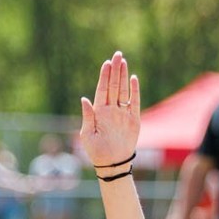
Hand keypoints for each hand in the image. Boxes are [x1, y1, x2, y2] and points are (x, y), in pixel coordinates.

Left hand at [79, 51, 139, 169]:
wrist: (112, 164)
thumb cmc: (96, 151)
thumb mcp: (87, 134)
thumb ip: (88, 116)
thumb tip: (84, 99)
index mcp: (99, 112)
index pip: (102, 89)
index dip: (104, 76)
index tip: (106, 63)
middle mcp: (111, 110)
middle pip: (114, 86)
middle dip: (115, 70)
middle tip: (118, 54)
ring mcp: (122, 114)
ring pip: (123, 90)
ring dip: (123, 76)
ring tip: (123, 62)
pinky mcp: (133, 120)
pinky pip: (134, 102)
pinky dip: (134, 91)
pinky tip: (133, 79)